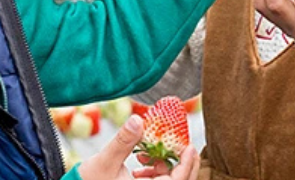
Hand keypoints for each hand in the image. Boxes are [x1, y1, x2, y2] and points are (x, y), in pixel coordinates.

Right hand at [78, 115, 199, 179]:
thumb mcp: (106, 161)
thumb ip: (124, 141)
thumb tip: (137, 120)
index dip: (186, 164)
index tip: (189, 146)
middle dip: (182, 164)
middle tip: (181, 144)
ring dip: (164, 167)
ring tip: (147, 154)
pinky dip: (153, 174)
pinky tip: (139, 164)